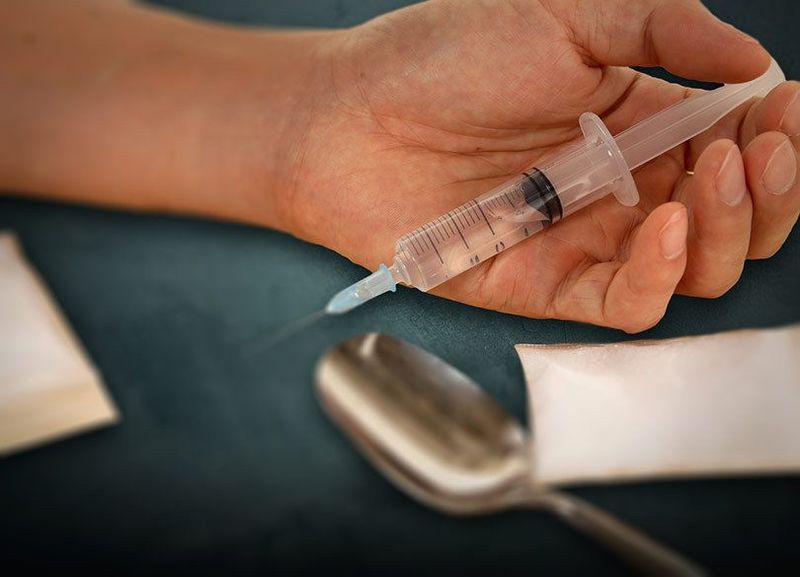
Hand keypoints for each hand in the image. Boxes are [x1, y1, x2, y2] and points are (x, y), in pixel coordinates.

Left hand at [286, 0, 798, 331]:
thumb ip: (663, 30)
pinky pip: (624, 302)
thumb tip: (756, 61)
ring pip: (694, 267)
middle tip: (761, 150)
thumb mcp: (563, 15)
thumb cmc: (443, 59)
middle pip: (731, 218)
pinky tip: (670, 227)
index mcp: (636, 123)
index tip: (786, 109)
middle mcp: (621, 187)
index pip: (734, 144)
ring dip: (728, 230)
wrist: (349, 119)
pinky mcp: (545, 284)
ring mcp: (586, 239)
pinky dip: (661, 275)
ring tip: (716, 176)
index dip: (775, 135)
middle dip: (768, 190)